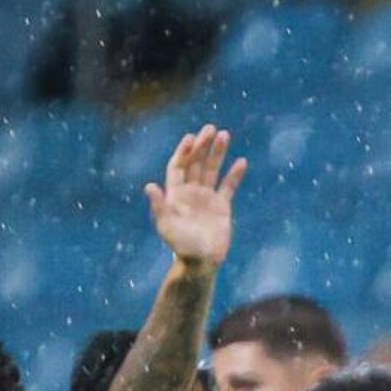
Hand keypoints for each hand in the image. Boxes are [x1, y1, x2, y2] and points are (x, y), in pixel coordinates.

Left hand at [144, 124, 244, 268]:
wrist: (201, 262)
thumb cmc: (180, 245)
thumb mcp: (166, 225)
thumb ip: (160, 205)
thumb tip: (149, 186)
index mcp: (176, 194)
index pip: (179, 166)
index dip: (184, 151)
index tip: (192, 137)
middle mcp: (191, 192)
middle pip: (196, 163)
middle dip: (203, 146)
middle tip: (211, 129)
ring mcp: (207, 198)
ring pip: (212, 170)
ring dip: (217, 153)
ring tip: (225, 135)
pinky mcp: (222, 207)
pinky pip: (228, 187)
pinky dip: (234, 175)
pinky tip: (241, 162)